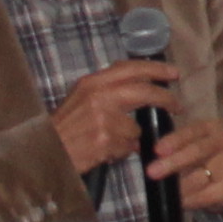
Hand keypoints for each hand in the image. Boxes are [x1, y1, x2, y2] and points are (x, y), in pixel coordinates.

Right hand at [49, 57, 184, 176]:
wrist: (45, 153)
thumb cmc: (63, 129)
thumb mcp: (80, 100)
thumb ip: (106, 90)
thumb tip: (139, 84)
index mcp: (92, 83)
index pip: (130, 68)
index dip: (155, 69)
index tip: (173, 73)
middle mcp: (98, 96)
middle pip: (144, 91)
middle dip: (165, 98)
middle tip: (177, 105)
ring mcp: (102, 118)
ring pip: (135, 127)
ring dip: (129, 138)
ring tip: (111, 143)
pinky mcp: (105, 140)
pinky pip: (127, 146)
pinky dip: (121, 152)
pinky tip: (105, 153)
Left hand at [146, 109, 222, 218]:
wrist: (222, 180)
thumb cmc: (196, 160)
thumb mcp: (185, 147)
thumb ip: (169, 148)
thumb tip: (141, 151)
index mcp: (210, 128)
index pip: (191, 131)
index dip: (174, 140)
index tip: (157, 150)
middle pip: (198, 151)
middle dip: (173, 162)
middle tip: (152, 172)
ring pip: (200, 176)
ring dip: (179, 186)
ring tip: (164, 191)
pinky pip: (206, 195)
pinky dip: (190, 200)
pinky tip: (179, 202)